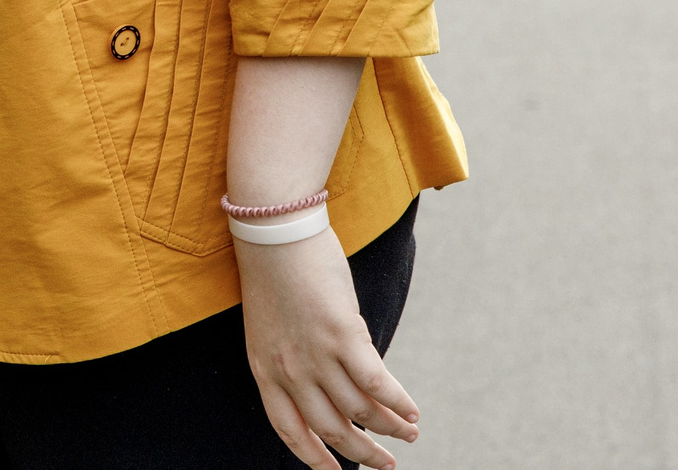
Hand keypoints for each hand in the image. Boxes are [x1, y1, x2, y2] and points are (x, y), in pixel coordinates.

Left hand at [238, 232, 419, 469]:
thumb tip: (331, 384)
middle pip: (330, 429)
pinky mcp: (343, 336)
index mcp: (264, 370)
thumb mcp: (272, 326)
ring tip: (409, 433)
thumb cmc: (275, 271)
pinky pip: (376, 384)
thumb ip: (294, 359)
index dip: (313, 457)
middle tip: (387, 465)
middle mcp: (289, 371)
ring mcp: (316, 355)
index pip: (288, 430)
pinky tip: (412, 410)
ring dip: (390, 428)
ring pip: (359, 411)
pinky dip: (398, 402)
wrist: (274, 231)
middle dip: (362, 453)